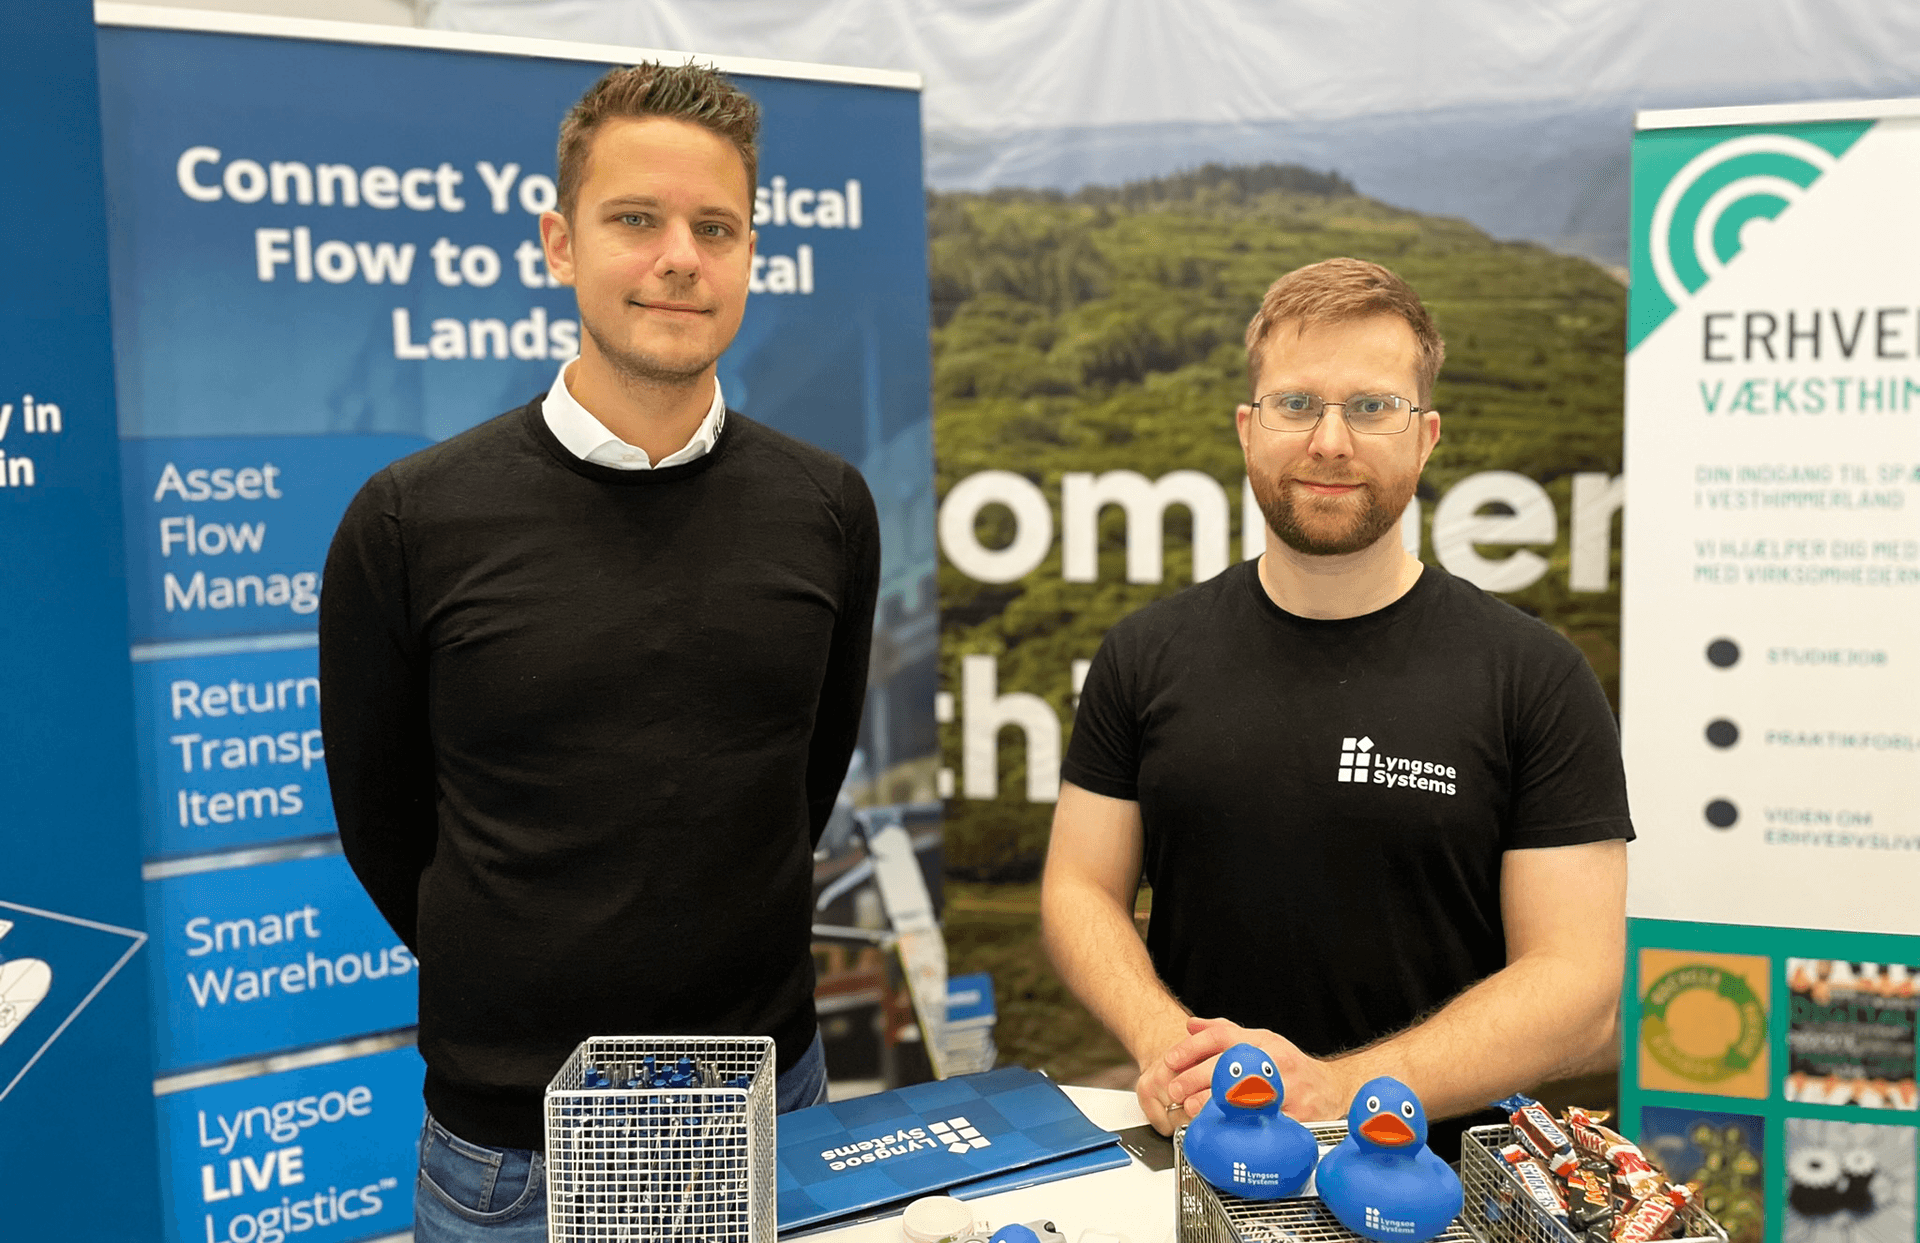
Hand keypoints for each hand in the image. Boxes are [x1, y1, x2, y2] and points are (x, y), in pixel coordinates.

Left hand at [1162, 1016, 1355, 1123]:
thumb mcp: (1260, 1041)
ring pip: (1247, 1093)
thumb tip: (1191, 1025)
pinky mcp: (1298, 1114)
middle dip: (1196, 1076)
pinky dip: (1243, 1125)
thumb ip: (1224, 1032)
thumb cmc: (1290, 1067)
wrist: (1332, 1089)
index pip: (1222, 1036)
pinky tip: (1224, 1128)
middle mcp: (1275, 1060)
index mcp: (1263, 1041)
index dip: (1192, 1047)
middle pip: (1230, 1064)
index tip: (1170, 1059)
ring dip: (1215, 1102)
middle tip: (1175, 1089)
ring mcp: (1288, 1087)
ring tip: (1193, 1108)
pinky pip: (1266, 1121)